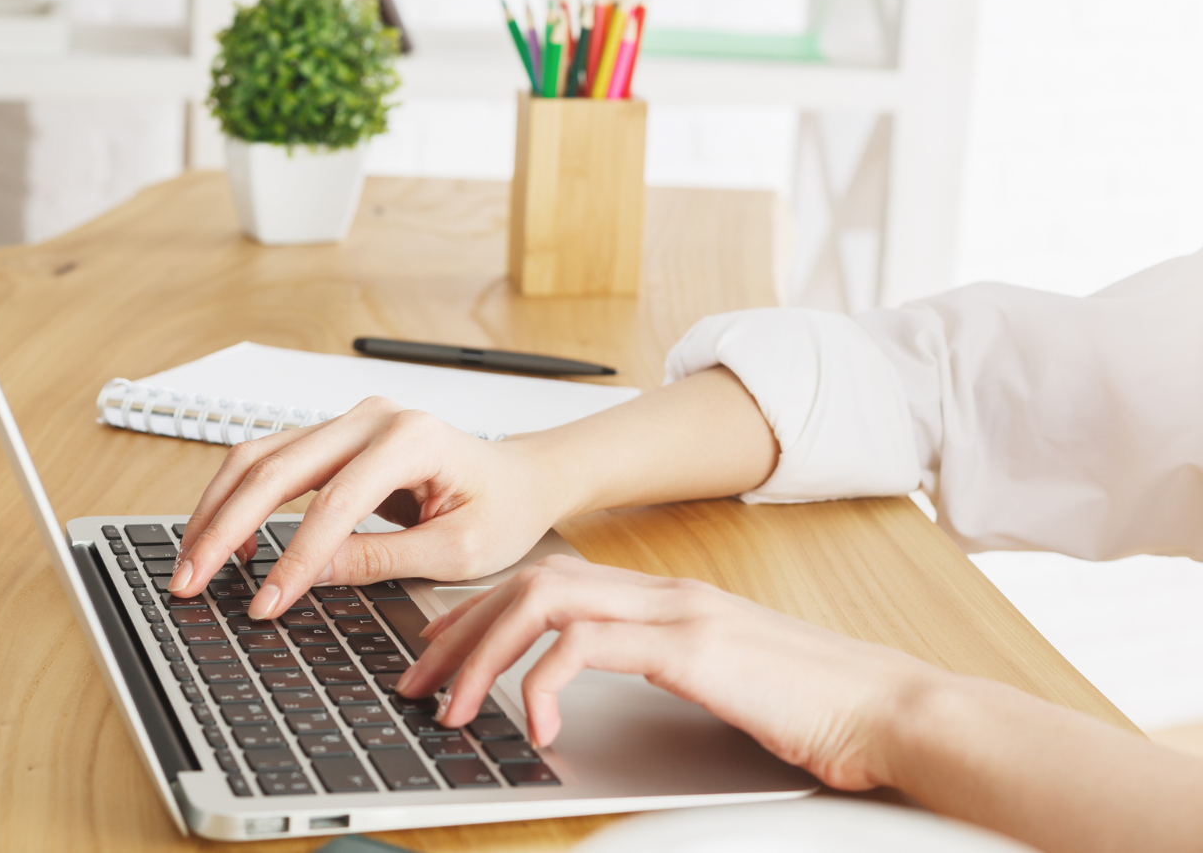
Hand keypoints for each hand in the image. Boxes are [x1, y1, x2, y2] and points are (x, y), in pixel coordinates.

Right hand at [170, 397, 574, 619]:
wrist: (520, 479)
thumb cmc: (503, 510)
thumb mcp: (456, 551)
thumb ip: (383, 560)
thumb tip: (312, 573)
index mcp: (411, 439)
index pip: (333, 503)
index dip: (293, 558)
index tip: (266, 604)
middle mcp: (373, 418)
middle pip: (276, 467)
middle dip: (225, 528)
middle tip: (190, 580)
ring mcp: (350, 421)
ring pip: (260, 456)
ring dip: (219, 510)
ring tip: (192, 564)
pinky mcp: (336, 437)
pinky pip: (272, 462)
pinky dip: (240, 500)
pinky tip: (229, 544)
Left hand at [395, 556, 945, 790]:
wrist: (894, 711)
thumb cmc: (814, 711)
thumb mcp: (716, 688)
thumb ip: (656, 679)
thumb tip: (584, 708)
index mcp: (660, 600)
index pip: (545, 582)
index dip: (478, 614)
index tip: (436, 653)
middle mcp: (660, 593)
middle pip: (526, 581)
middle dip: (458, 630)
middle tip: (416, 682)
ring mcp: (675, 612)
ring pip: (542, 599)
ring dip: (482, 652)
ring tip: (451, 708)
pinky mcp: (692, 646)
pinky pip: (586, 645)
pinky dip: (542, 682)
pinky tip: (536, 728)